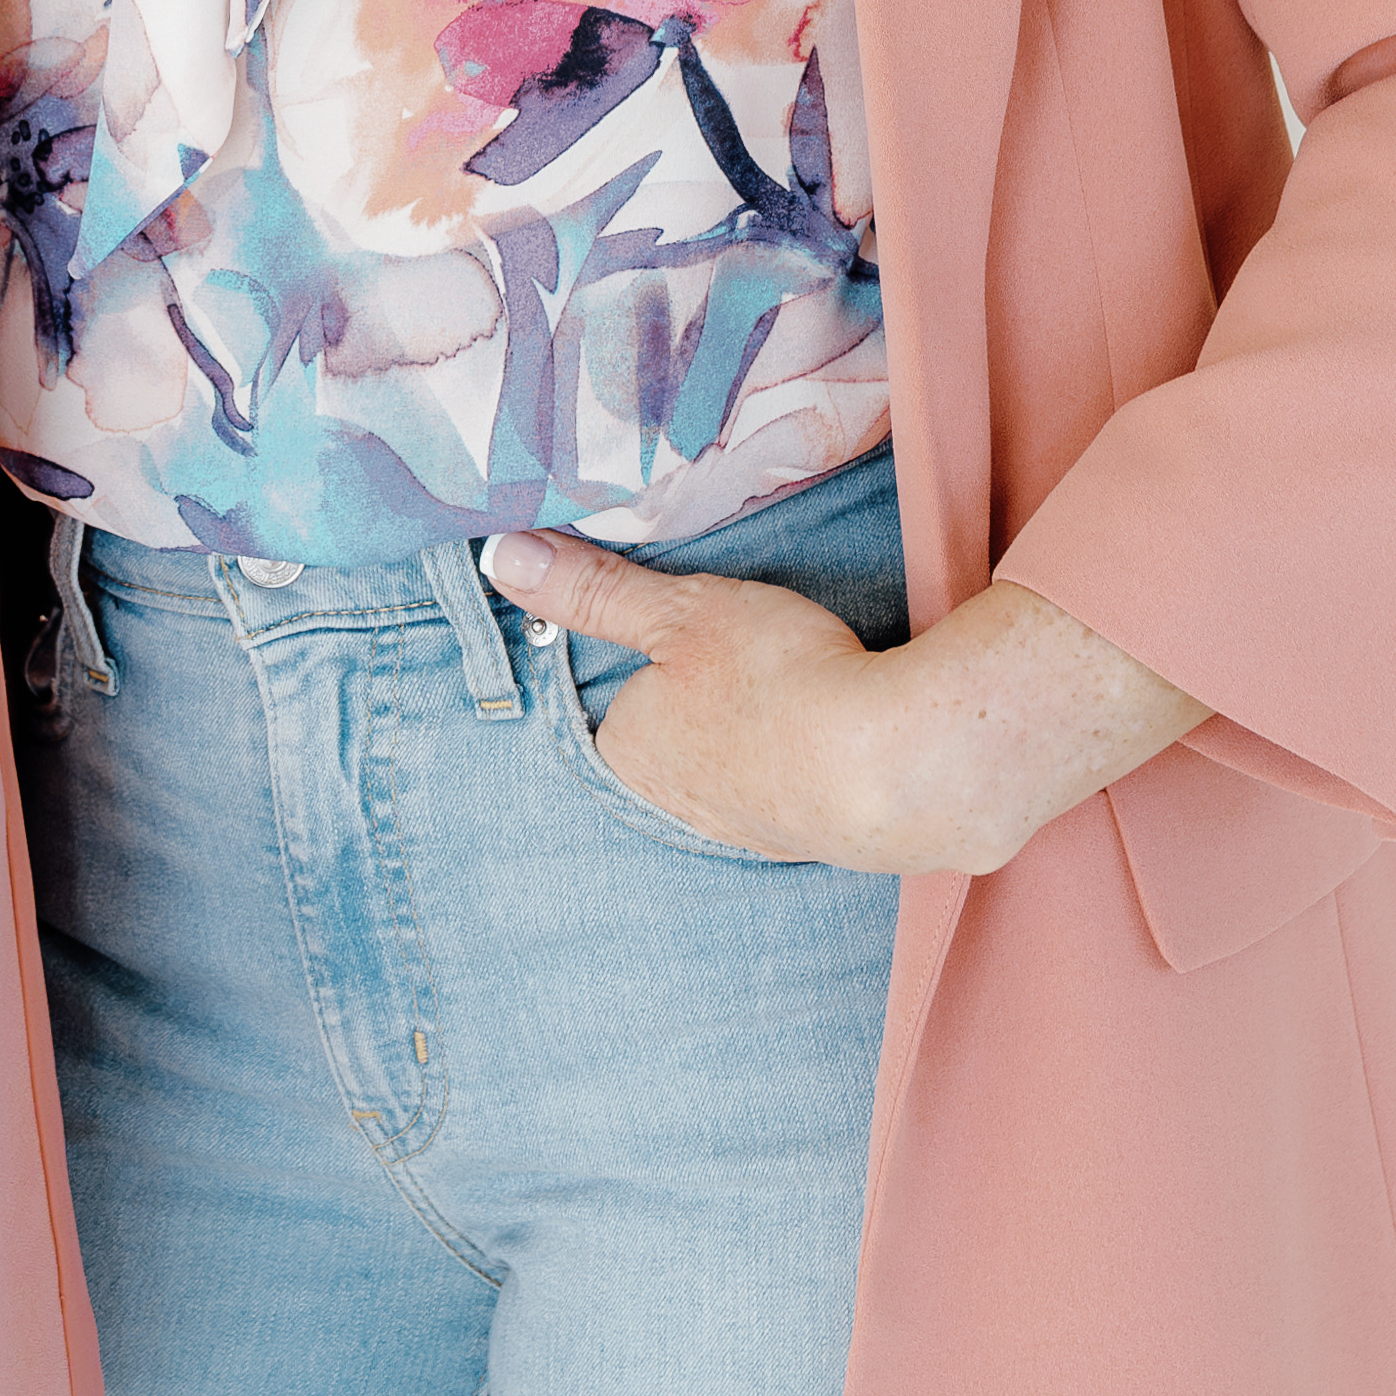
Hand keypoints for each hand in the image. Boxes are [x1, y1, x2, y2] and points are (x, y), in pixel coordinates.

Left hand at [481, 531, 1211, 876]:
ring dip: (769, 737)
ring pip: (743, 772)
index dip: (660, 663)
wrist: (896, 762)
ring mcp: (753, 833)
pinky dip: (818, 761)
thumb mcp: (679, 609)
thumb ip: (594, 587)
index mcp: (632, 754)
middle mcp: (681, 808)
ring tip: (804, 688)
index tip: (700, 636)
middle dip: (711, 709)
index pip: (624, 706)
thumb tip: (499, 556)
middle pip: (682, 743)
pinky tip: (845, 731)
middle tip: (755, 658)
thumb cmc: (774, 678)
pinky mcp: (820, 840)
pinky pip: (803, 792)